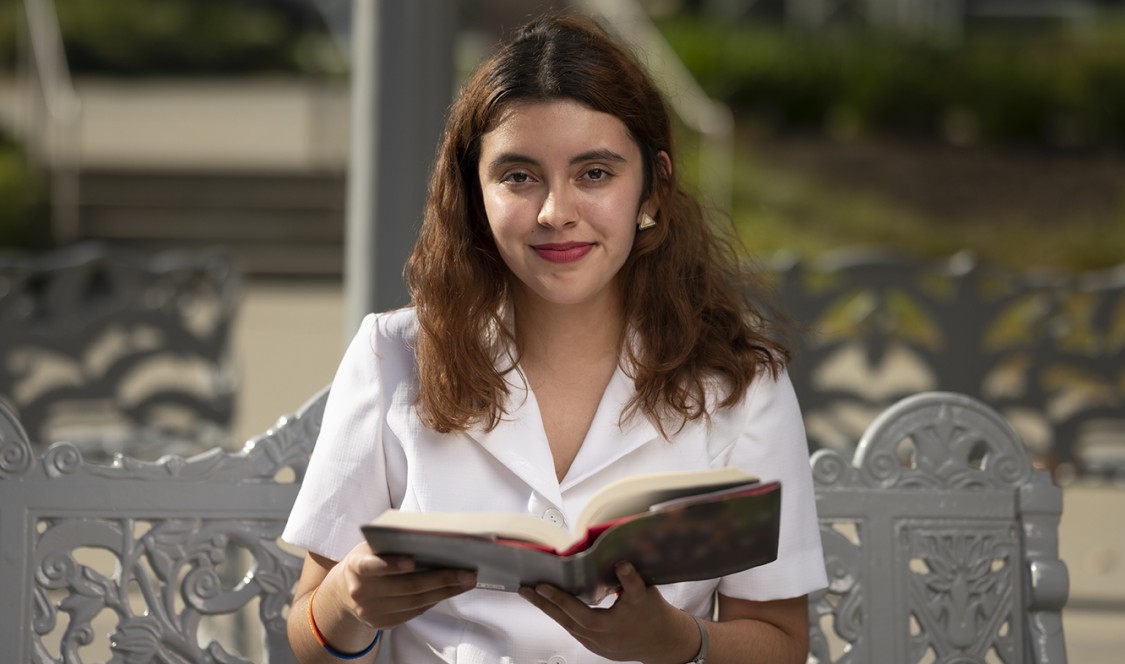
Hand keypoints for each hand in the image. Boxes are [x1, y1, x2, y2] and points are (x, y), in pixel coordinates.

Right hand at [326, 540, 477, 630]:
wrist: (344, 591)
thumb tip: (432, 537)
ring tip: (467, 581)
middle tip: (466, 572)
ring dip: (445, 592)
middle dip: (440, 579)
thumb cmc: (368, 559)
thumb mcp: (371, 546)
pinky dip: (434, 600)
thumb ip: (391, 542)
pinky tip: (450, 591)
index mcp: (355, 566)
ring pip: (414, 602)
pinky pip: (413, 613)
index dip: (391, 564)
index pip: (372, 566)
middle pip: (406, 587)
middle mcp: (361, 592)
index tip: (411, 560)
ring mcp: (371, 611)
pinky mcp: (381, 624)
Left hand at [518, 561, 699, 662]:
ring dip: (550, 609)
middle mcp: (596, 638)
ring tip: (533, 594)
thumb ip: (630, 580)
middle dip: (542, 603)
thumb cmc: (654, 615)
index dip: (558, 598)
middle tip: (524, 589)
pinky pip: (574, 629)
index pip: (575, 611)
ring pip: (567, 625)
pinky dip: (563, 616)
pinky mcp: (596, 646)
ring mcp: (594, 644)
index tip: (541, 586)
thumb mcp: (644, 595)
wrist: (664, 641)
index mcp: (605, 626)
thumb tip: (620, 563)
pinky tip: (555, 606)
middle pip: (563, 619)